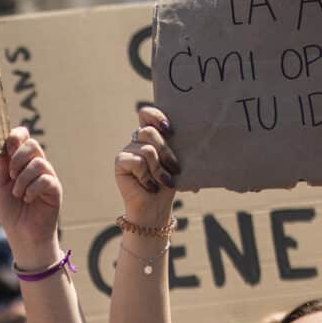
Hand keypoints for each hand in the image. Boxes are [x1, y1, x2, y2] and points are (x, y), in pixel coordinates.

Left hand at [0, 128, 62, 263]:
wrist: (22, 235)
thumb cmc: (11, 212)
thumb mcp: (0, 186)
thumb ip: (2, 165)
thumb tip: (4, 145)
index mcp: (22, 163)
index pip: (24, 138)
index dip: (17, 135)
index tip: (9, 145)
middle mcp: (36, 167)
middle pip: (33, 145)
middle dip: (18, 158)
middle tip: (11, 175)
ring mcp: (47, 177)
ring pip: (39, 162)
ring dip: (23, 179)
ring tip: (18, 194)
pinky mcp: (55, 189)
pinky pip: (46, 179)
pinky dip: (32, 189)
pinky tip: (28, 199)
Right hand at [114, 105, 178, 229]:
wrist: (156, 209)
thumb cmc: (168, 185)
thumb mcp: (176, 163)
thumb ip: (179, 148)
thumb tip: (201, 140)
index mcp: (151, 136)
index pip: (146, 114)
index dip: (155, 115)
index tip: (169, 129)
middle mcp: (137, 141)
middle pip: (149, 132)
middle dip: (166, 151)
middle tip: (175, 169)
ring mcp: (127, 151)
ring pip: (147, 150)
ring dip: (159, 170)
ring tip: (164, 182)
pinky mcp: (120, 162)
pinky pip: (137, 162)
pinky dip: (147, 177)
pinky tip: (149, 187)